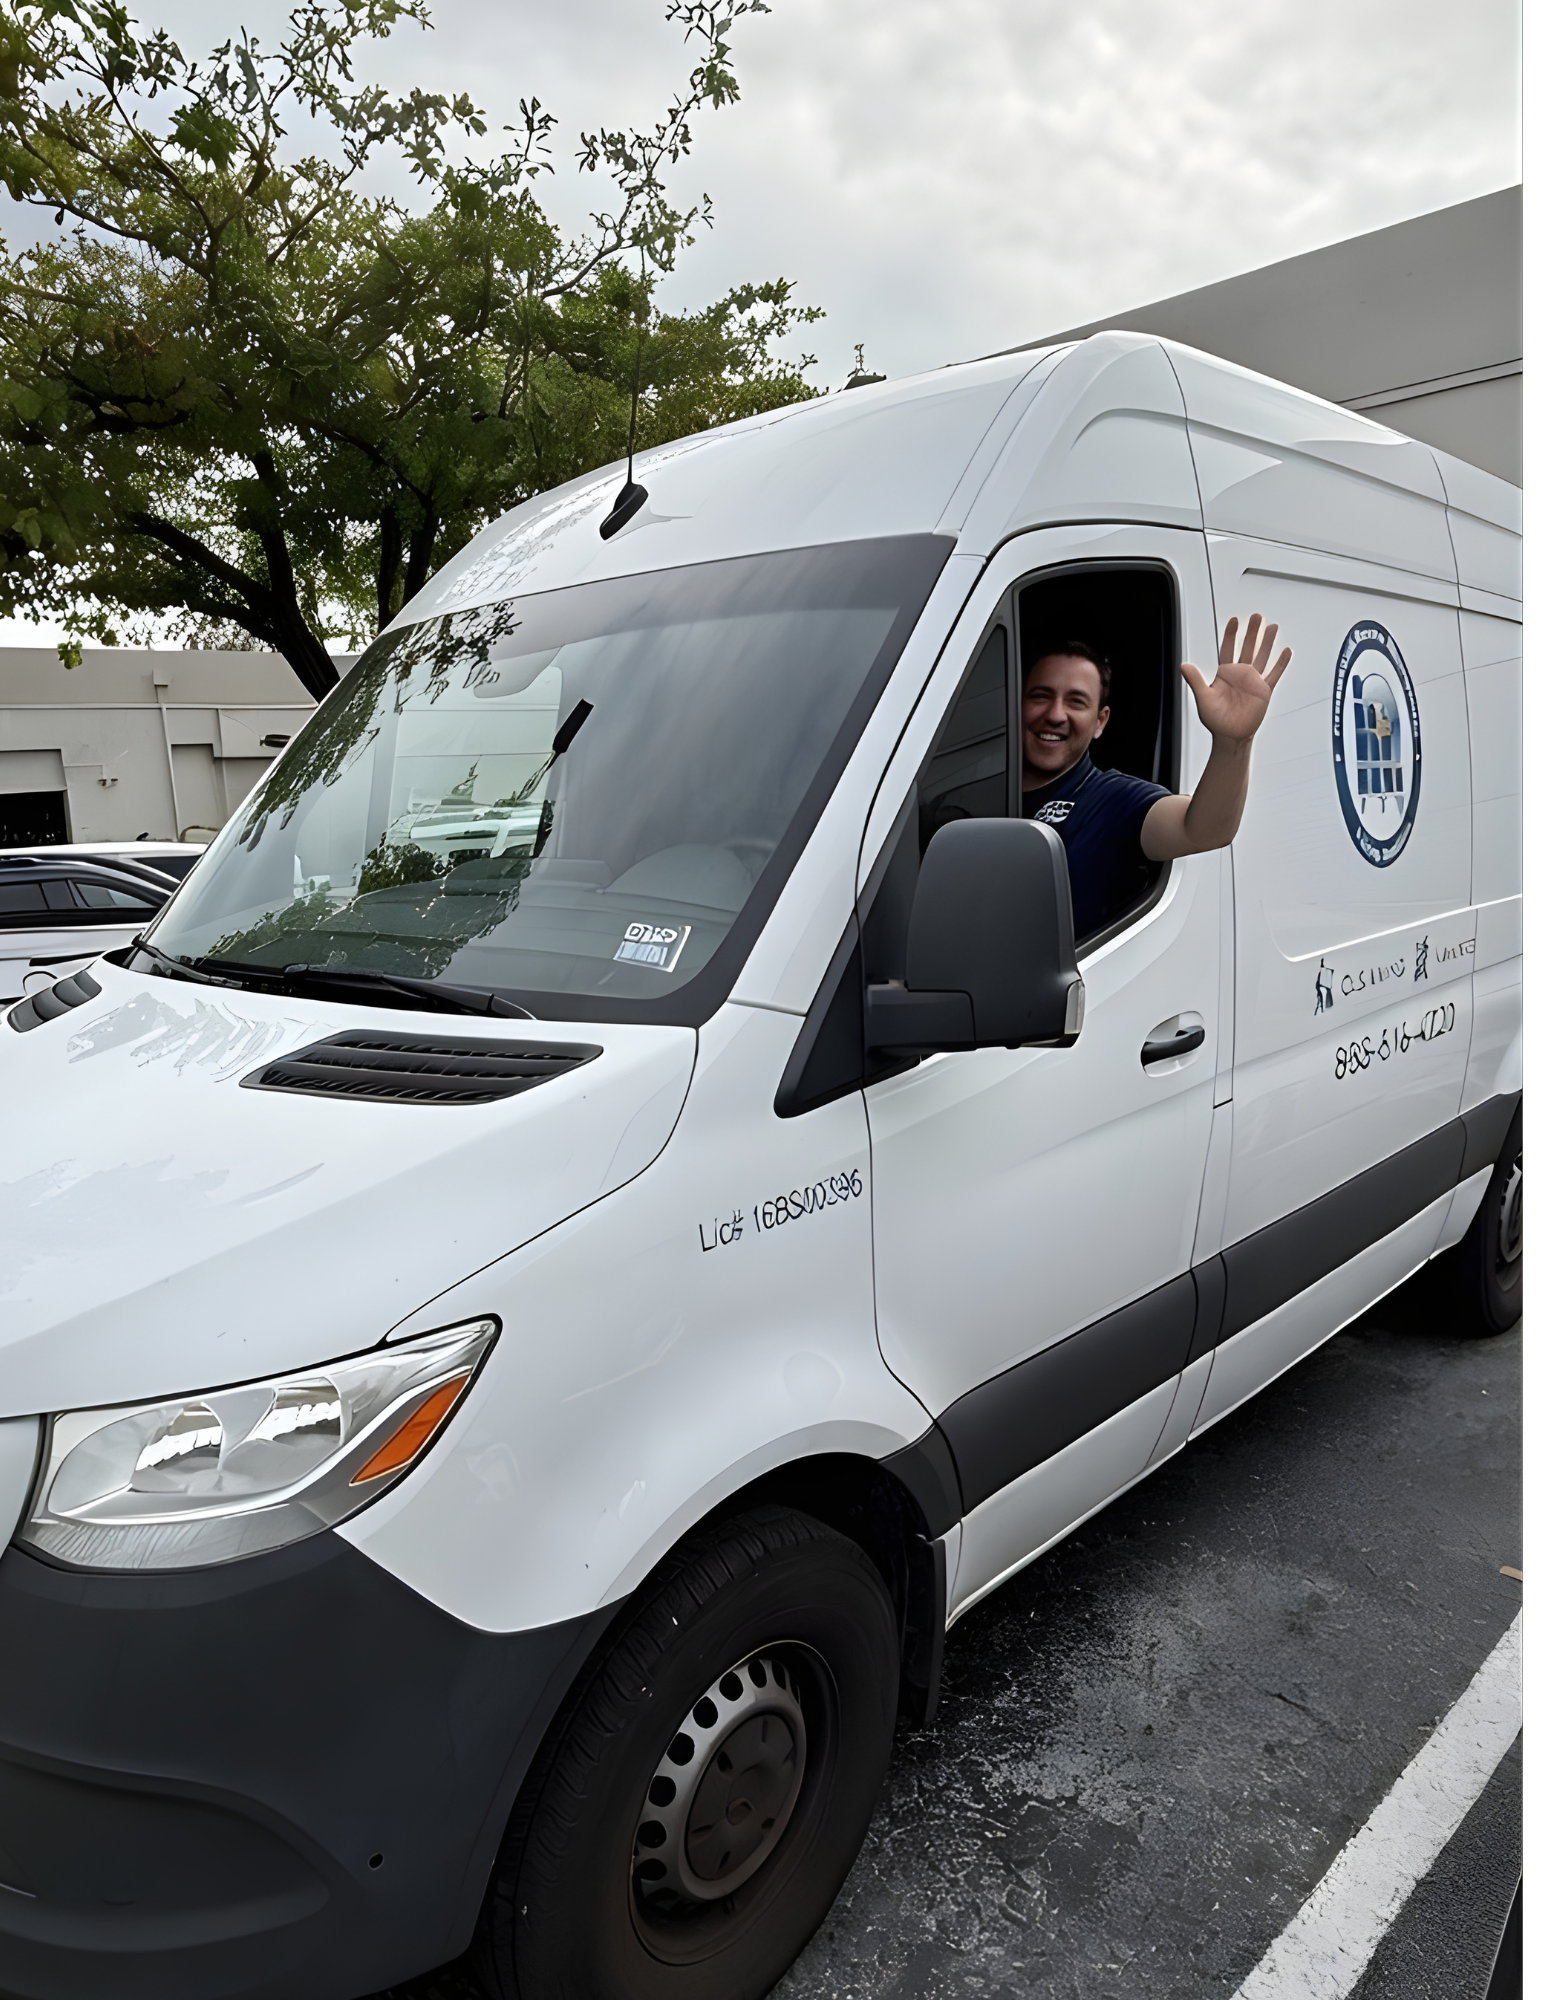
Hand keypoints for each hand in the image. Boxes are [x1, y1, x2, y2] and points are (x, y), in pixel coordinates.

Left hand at [1180, 613, 1291, 746]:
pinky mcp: (1264, 691)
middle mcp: (1240, 674)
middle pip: (1247, 648)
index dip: (1231, 635)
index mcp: (1225, 674)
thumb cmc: (1215, 719)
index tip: (1234, 620)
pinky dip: (1280, 664)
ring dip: (1267, 642)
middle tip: (1257, 616)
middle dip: (1252, 632)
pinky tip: (1286, 651)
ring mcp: (1253, 682)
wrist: (1230, 736)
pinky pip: (1274, 675)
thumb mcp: (1203, 698)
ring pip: (1262, 657)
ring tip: (1273, 627)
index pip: (1228, 649)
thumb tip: (1183, 666)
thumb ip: (1195, 680)